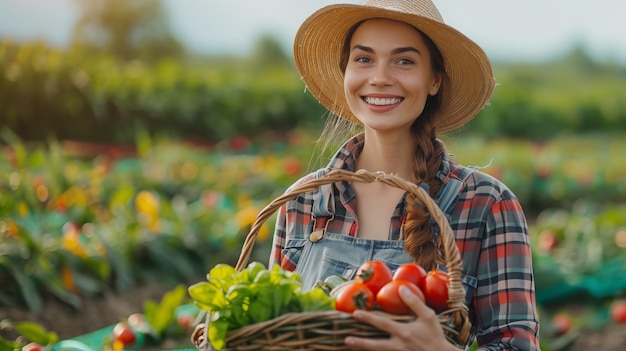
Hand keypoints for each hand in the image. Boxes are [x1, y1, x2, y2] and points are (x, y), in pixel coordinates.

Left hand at [344, 285, 459, 350]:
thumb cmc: (435, 336)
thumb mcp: (428, 317)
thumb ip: (414, 302)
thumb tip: (401, 288)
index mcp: (404, 333)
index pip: (382, 324)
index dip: (368, 318)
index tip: (355, 313)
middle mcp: (398, 346)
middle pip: (375, 345)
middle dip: (360, 342)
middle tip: (346, 338)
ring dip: (363, 349)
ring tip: (350, 346)